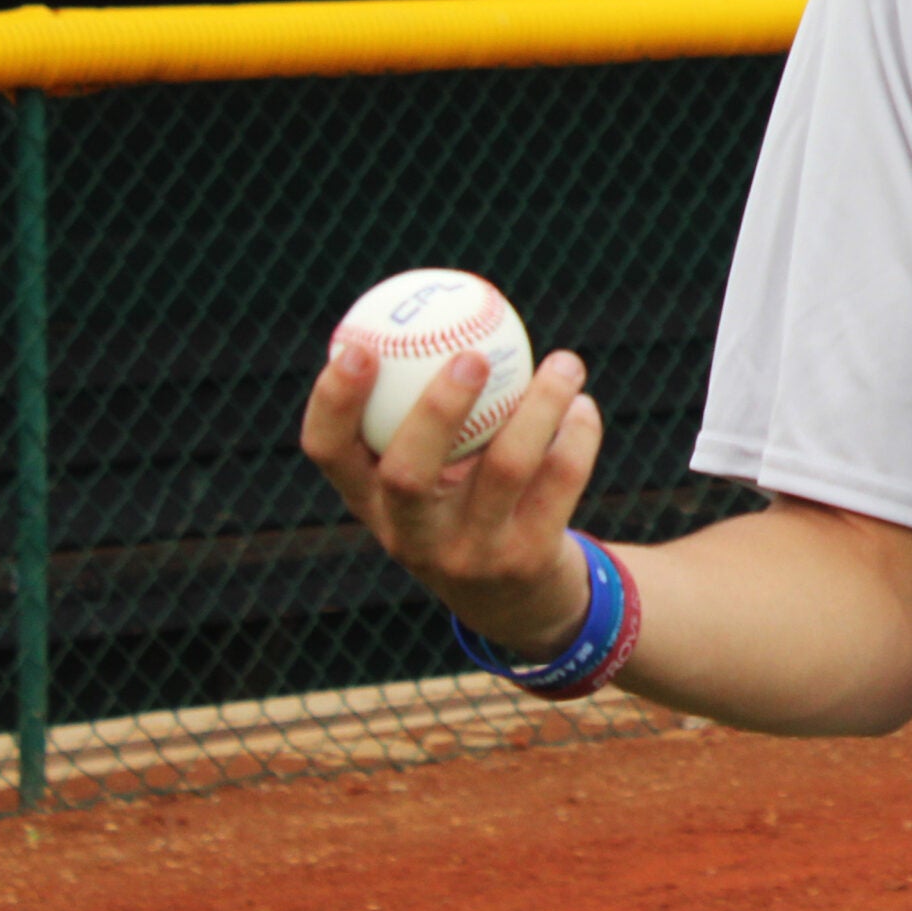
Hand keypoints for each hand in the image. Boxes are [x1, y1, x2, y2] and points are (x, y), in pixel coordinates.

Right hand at [301, 340, 604, 660]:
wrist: (523, 603)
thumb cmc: (469, 507)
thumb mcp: (436, 474)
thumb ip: (428, 413)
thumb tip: (439, 307)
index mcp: (373, 504)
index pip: (328, 455)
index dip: (331, 403)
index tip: (355, 347)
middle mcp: (411, 536)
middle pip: (408, 473)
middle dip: (437, 410)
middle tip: (473, 354)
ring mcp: (468, 554)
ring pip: (506, 468)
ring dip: (541, 404)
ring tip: (564, 361)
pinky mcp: (526, 561)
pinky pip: (559, 481)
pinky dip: (577, 434)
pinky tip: (583, 406)